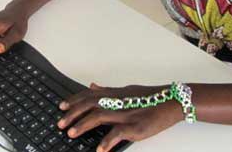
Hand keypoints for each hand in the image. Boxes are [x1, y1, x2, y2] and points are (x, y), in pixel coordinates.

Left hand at [58, 83, 181, 151]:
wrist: (171, 101)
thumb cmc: (150, 97)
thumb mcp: (126, 90)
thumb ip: (107, 91)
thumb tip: (92, 86)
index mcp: (114, 94)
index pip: (89, 95)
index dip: (74, 100)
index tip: (62, 106)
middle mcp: (117, 102)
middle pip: (90, 105)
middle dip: (73, 114)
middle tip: (60, 123)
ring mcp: (126, 114)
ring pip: (99, 116)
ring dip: (83, 125)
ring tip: (71, 133)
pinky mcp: (135, 126)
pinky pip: (118, 133)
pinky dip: (107, 141)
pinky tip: (99, 149)